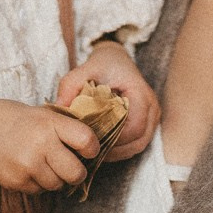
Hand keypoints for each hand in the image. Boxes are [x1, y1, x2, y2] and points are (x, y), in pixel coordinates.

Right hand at [0, 100, 100, 192]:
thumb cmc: (9, 119)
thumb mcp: (38, 113)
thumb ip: (62, 127)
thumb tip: (89, 145)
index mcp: (49, 122)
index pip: (86, 140)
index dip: (92, 148)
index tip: (88, 149)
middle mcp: (41, 144)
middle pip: (76, 172)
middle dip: (77, 172)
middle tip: (71, 166)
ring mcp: (28, 165)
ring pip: (58, 185)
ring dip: (55, 179)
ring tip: (43, 164)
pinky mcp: (17, 181)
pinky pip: (39, 190)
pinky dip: (37, 183)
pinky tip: (27, 168)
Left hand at [57, 40, 159, 161]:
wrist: (115, 61)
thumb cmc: (102, 65)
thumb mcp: (84, 69)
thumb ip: (70, 85)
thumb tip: (60, 108)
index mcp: (141, 94)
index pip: (134, 127)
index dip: (114, 138)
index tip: (91, 139)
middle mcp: (152, 107)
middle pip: (138, 141)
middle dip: (113, 149)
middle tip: (89, 148)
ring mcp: (152, 117)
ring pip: (138, 146)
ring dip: (117, 152)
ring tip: (94, 149)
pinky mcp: (147, 124)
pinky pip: (136, 144)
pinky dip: (120, 149)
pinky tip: (102, 146)